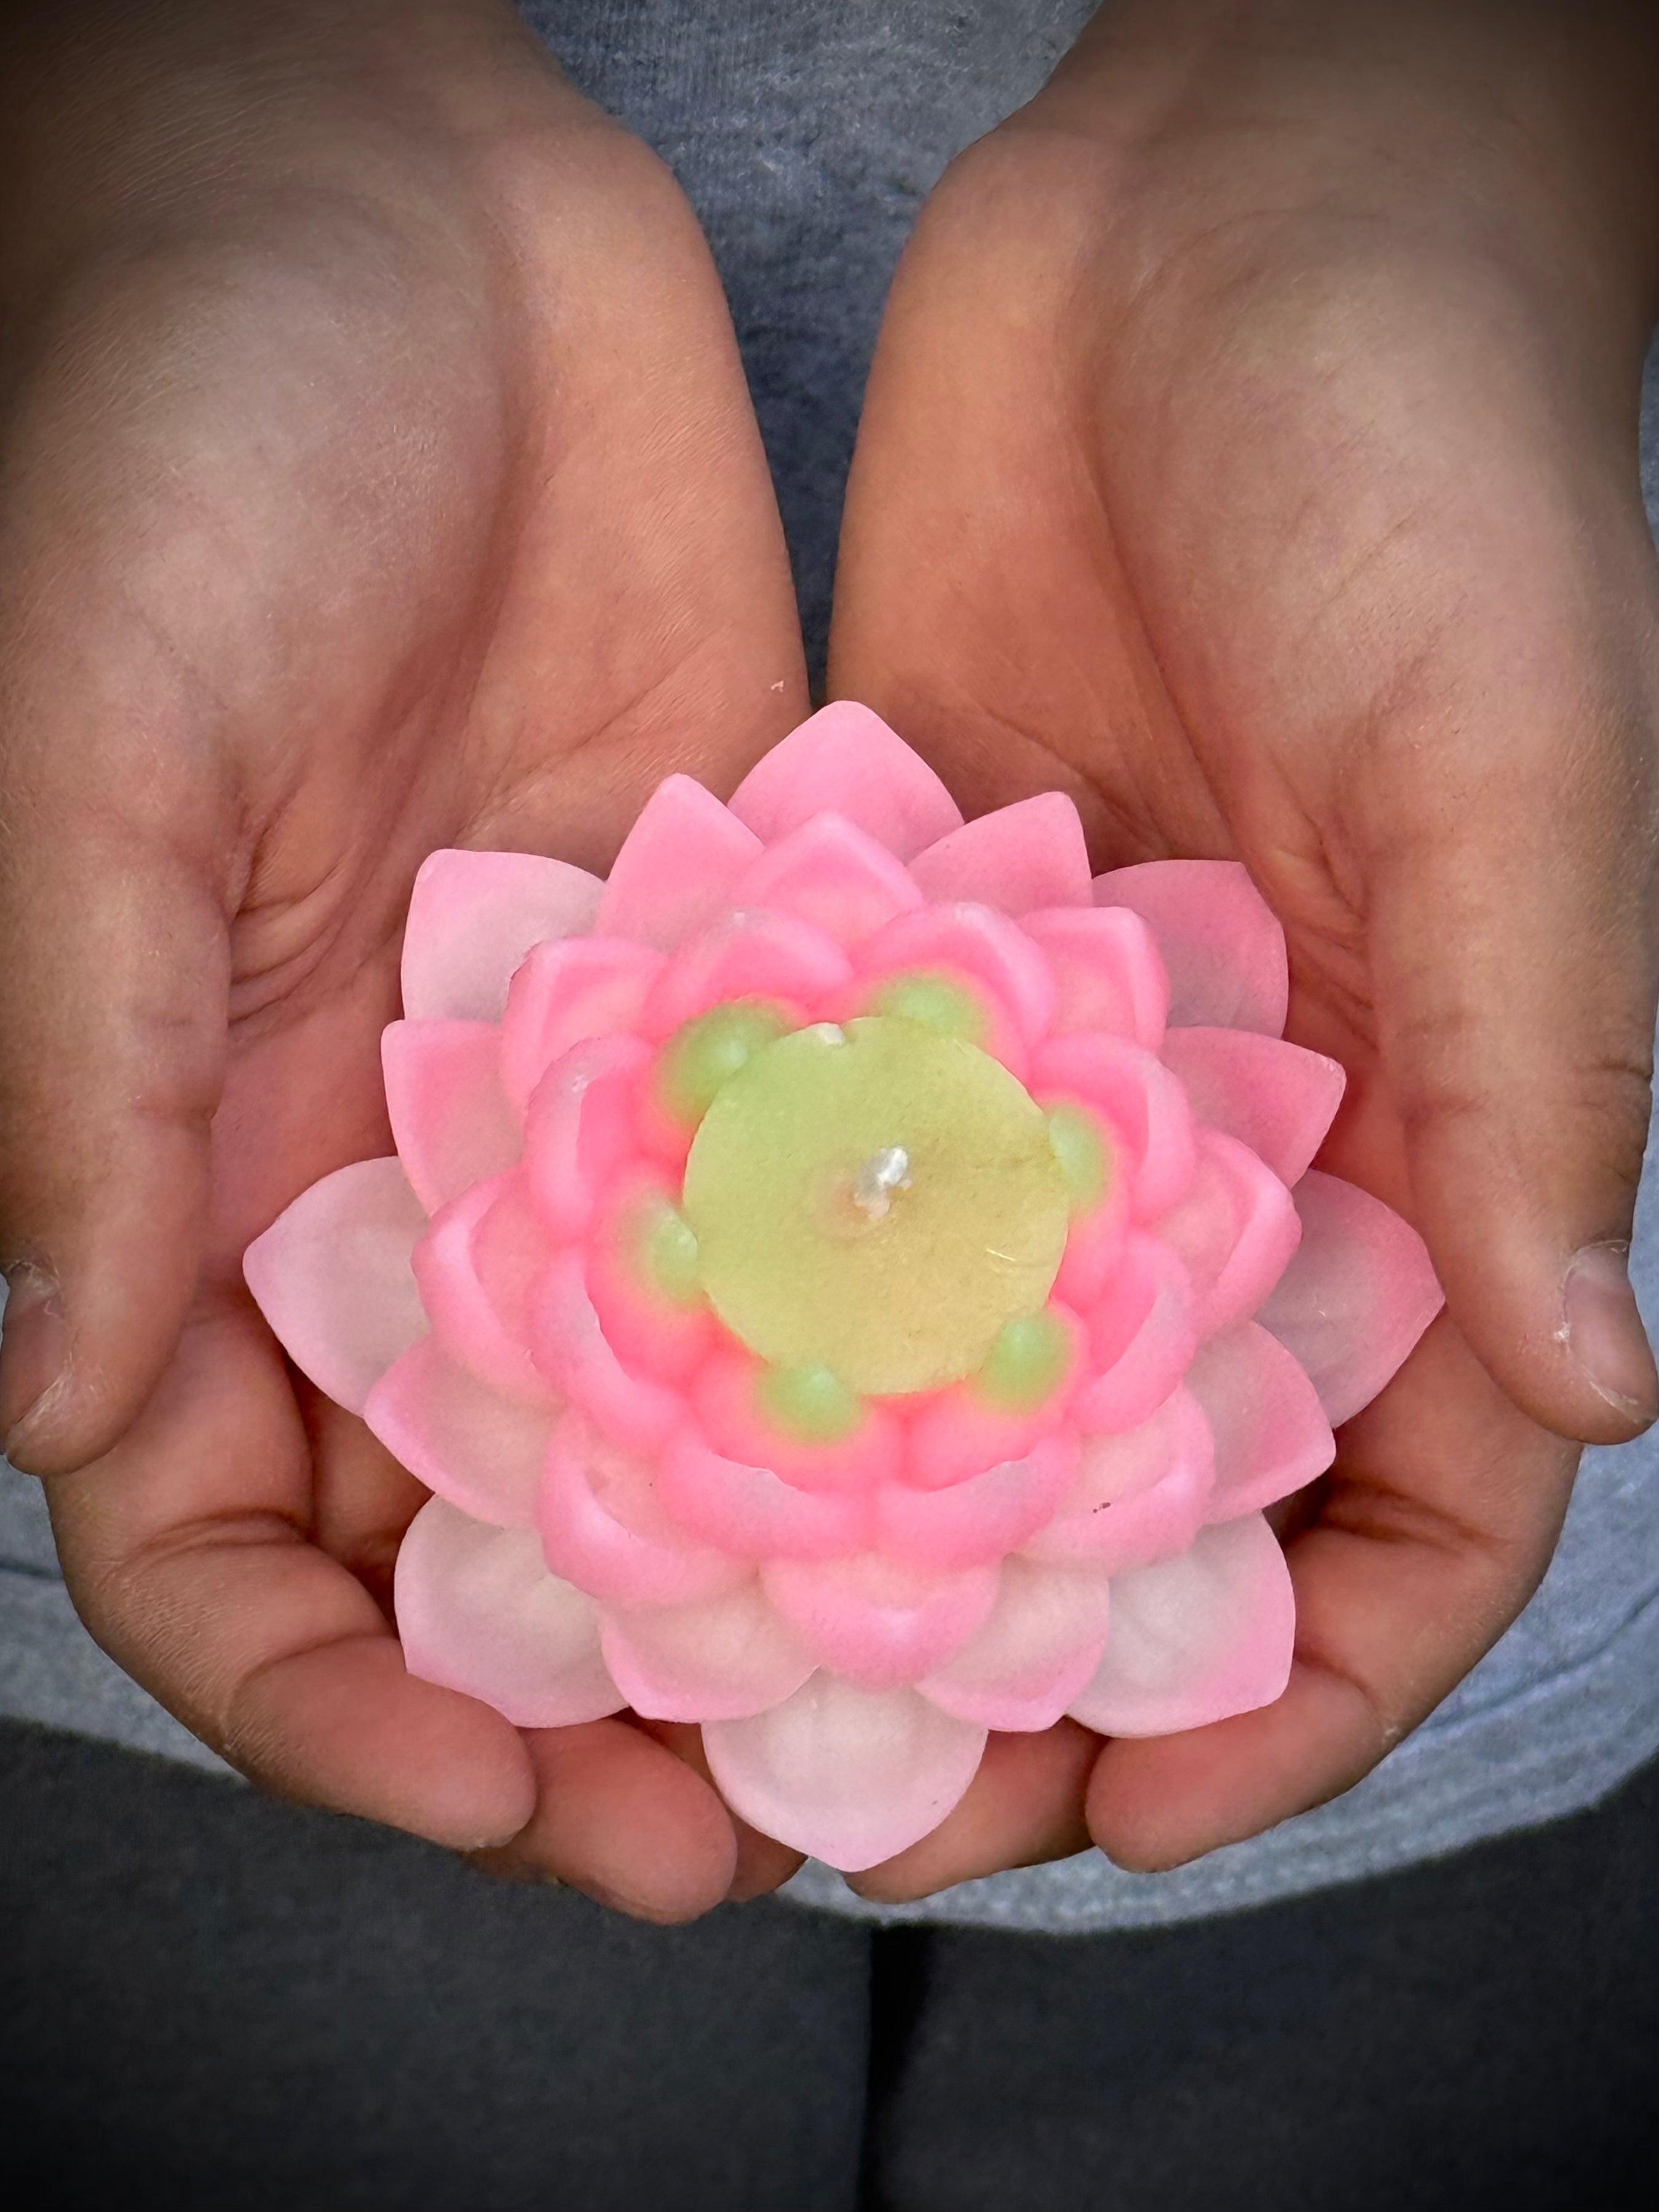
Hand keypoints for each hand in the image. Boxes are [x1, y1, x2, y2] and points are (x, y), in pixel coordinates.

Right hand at [0, 0, 807, 1919]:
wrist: (394, 215)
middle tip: (743, 1827)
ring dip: (750, 1561)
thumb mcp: (88, 737)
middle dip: (577, 1692)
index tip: (492, 1797)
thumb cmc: (173, 430)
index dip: (328, 1696)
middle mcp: (371, 1165)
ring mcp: (557, 1088)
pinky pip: (786, 1195)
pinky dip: (865, 1325)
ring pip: (648, 1402)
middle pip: (463, 1518)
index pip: (215, 1517)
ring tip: (906, 1692)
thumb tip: (64, 1408)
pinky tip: (992, 1423)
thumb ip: (76, 1075)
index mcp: (179, 1152)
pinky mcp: (709, 979)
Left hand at [829, 0, 1658, 1898]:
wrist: (1221, 227)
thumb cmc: (1429, 469)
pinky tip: (625, 1404)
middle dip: (1032, 1660)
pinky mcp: (912, 956)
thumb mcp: (1509, 769)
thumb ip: (1534, 1077)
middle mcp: (1243, 1148)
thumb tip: (1601, 1386)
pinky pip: (831, 1169)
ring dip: (861, 1528)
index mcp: (1429, 1141)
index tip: (1140, 1816)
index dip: (1299, 1688)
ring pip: (965, 1372)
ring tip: (711, 1664)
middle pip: (1147, 1488)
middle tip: (869, 1801)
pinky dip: (750, 1297)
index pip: (1406, 1498)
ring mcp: (1061, 1069)